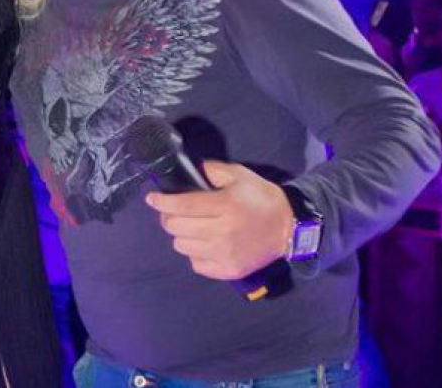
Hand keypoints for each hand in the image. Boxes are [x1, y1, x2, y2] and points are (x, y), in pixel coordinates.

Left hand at [146, 161, 292, 280]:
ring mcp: (224, 254)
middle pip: (176, 227)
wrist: (289, 227)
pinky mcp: (228, 270)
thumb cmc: (262, 198)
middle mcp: (221, 232)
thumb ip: (212, 170)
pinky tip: (204, 245)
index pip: (181, 206)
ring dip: (182, 235)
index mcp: (224, 206)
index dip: (161, 202)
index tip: (152, 199)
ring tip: (191, 228)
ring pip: (182, 246)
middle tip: (174, 213)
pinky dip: (195, 254)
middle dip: (169, 218)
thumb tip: (190, 171)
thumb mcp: (240, 175)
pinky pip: (196, 264)